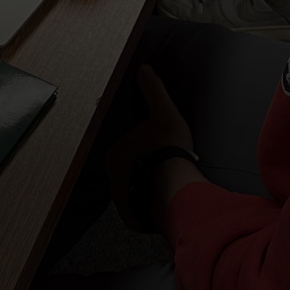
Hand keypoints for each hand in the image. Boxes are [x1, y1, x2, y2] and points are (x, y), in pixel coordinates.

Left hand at [107, 66, 198, 232]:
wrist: (177, 191)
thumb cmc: (167, 150)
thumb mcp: (163, 113)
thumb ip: (153, 91)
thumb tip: (143, 69)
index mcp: (113, 154)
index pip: (123, 149)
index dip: (138, 147)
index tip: (151, 149)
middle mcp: (112, 180)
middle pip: (127, 171)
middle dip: (140, 169)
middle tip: (160, 166)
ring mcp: (122, 202)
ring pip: (132, 192)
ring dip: (144, 189)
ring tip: (164, 185)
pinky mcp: (135, 220)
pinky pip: (139, 212)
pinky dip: (148, 209)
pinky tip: (162, 202)